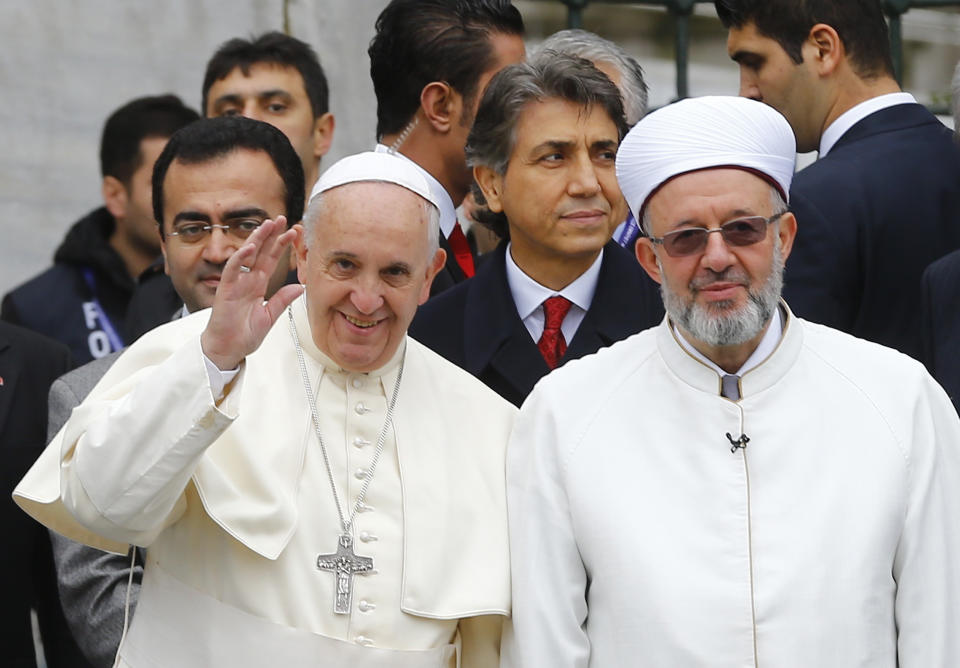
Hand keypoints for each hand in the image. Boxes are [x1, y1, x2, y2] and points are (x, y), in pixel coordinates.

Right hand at [200, 217, 303, 369]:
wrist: (228, 349)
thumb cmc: (243, 334)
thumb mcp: (269, 316)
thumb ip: (282, 300)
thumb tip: (299, 287)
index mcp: (258, 284)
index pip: (271, 260)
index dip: (281, 245)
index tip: (293, 232)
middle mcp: (247, 280)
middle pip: (260, 252)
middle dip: (270, 234)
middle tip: (281, 218)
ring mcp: (236, 283)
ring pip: (246, 255)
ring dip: (257, 239)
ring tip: (267, 224)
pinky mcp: (225, 290)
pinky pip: (232, 270)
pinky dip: (241, 258)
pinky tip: (251, 247)